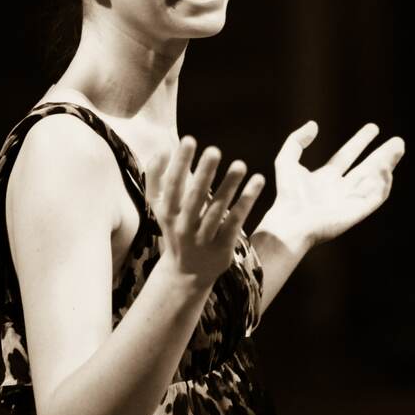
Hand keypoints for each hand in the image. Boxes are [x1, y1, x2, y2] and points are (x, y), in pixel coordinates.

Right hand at [144, 137, 263, 288]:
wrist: (186, 274)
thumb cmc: (175, 229)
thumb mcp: (160, 207)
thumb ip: (156, 179)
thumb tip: (162, 149)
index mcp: (167, 213)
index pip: (172, 186)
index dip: (180, 163)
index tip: (190, 140)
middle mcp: (184, 226)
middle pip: (194, 198)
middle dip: (203, 174)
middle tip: (214, 150)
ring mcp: (203, 238)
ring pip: (217, 210)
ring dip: (229, 186)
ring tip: (240, 164)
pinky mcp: (223, 247)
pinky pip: (235, 221)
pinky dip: (246, 201)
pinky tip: (258, 181)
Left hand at [268, 121, 404, 247]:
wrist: (292, 223)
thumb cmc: (287, 196)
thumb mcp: (286, 160)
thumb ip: (296, 141)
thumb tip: (314, 124)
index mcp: (325, 179)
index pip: (347, 156)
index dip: (360, 142)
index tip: (374, 128)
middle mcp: (340, 189)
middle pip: (366, 168)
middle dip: (383, 154)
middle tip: (398, 141)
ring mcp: (350, 201)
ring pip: (374, 180)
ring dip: (388, 164)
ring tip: (397, 148)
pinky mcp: (358, 212)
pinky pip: (376, 196)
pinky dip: (383, 181)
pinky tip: (385, 167)